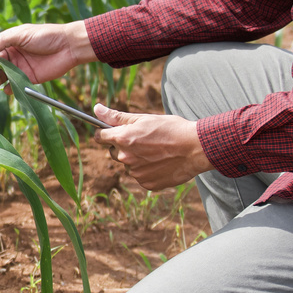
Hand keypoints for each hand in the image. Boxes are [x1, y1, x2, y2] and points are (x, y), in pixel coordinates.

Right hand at [0, 21, 96, 92]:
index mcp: (10, 41)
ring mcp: (20, 67)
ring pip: (2, 75)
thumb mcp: (22, 34)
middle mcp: (13, 54)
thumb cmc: (46, 35)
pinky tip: (8, 88)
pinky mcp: (28, 78)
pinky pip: (14, 85)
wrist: (68, 47)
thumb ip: (4, 41)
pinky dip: (9, 88)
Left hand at [94, 104, 213, 190]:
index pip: (100, 136)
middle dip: (124, 146)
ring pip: (129, 165)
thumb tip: (96, 109)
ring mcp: (136, 173)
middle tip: (144, 140)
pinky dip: (148, 171)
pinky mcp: (146, 184)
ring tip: (157, 151)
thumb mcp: (144, 118)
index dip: (105, 133)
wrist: (196, 148)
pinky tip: (162, 162)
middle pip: (114, 152)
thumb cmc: (171, 129)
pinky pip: (141, 176)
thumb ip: (117, 116)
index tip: (112, 131)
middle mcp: (126, 158)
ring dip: (137, 159)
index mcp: (123, 139)